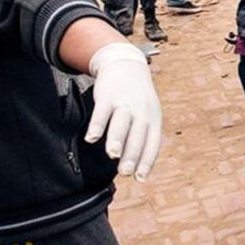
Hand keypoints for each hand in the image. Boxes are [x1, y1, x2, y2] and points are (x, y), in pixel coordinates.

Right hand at [84, 43, 162, 180]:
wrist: (127, 65)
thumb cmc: (138, 99)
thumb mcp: (148, 115)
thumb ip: (141, 139)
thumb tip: (135, 168)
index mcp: (153, 119)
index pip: (152, 143)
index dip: (146, 160)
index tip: (140, 178)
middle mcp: (141, 112)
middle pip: (138, 135)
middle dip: (132, 154)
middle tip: (126, 173)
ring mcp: (125, 103)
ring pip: (122, 122)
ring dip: (117, 138)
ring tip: (113, 155)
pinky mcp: (108, 96)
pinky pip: (102, 112)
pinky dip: (97, 124)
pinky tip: (92, 138)